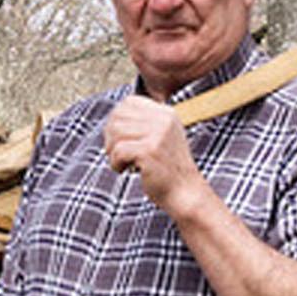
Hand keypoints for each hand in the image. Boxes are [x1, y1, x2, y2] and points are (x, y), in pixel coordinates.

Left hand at [103, 96, 208, 218]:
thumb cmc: (167, 169)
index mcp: (166, 113)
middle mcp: (163, 120)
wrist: (185, 193)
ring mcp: (158, 134)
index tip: (120, 139)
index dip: (117, 119)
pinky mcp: (150, 151)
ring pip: (116, 132)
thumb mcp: (161, 138)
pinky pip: (118, 151)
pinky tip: (125, 170)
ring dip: (112, 151)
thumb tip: (113, 116)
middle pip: (118, 116)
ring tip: (123, 163)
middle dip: (111, 137)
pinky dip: (115, 163)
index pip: (129, 102)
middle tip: (119, 154)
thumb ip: (143, 124)